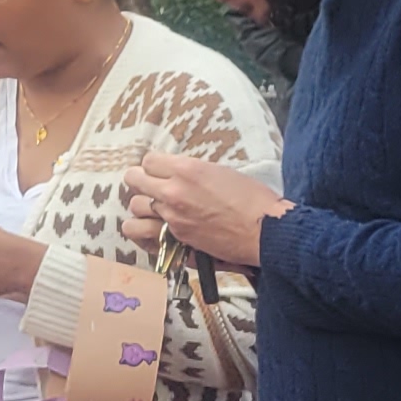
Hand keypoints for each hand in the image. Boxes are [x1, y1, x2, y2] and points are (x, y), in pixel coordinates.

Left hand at [127, 153, 286, 266]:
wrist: (267, 233)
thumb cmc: (255, 200)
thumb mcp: (224, 173)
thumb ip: (195, 173)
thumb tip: (180, 177)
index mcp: (187, 170)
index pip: (148, 161)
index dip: (155, 166)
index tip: (162, 172)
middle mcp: (173, 192)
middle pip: (133, 180)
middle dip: (141, 181)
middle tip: (151, 187)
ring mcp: (171, 218)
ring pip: (133, 208)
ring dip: (142, 207)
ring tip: (152, 210)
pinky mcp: (175, 240)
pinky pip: (142, 233)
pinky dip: (143, 231)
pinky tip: (151, 230)